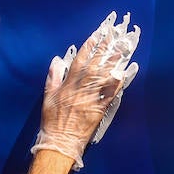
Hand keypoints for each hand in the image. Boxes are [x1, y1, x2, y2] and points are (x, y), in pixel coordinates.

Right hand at [31, 12, 139, 168]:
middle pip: (95, 63)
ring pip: (104, 75)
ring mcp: (91, 98)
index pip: (80, 59)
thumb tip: (58, 60)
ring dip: (114, 60)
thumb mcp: (48, 96)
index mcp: (67, 83)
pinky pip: (111, 93)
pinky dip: (118, 82)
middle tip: (116, 33)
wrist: (59, 141)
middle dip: (105, 47)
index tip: (98, 33)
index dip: (90, 45)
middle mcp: (80, 87)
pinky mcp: (99, 109)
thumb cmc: (52, 120)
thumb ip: (53, 76)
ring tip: (124, 47)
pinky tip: (126, 72)